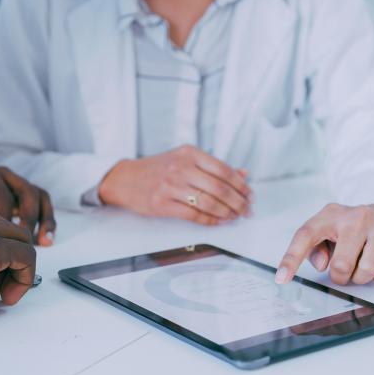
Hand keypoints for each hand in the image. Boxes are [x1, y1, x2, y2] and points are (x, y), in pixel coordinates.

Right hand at [98, 145, 251, 224]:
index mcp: (188, 153)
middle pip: (219, 188)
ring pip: (208, 202)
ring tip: (234, 217)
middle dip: (238, 202)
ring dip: (226, 213)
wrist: (124, 179)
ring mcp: (170, 186)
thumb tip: (242, 174)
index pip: (223, 170)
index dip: (240, 185)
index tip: (249, 194)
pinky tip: (218, 221)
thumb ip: (212, 167)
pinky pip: (193, 215)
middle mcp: (180, 168)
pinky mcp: (162, 204)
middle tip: (246, 210)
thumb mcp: (183, 160)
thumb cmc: (155, 170)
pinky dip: (210, 220)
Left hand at [277, 204, 373, 285]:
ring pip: (367, 271)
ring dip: (361, 278)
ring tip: (360, 267)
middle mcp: (355, 217)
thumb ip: (315, 248)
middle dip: (340, 277)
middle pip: (341, 265)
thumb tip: (323, 266)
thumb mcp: (327, 231)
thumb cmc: (350, 227)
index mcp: (329, 215)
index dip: (291, 260)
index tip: (281, 279)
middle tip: (342, 273)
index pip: (304, 237)